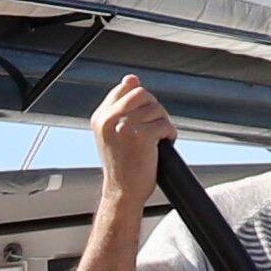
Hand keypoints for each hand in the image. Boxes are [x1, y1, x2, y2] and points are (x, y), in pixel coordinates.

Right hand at [90, 74, 174, 209]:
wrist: (123, 193)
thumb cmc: (121, 165)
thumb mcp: (114, 132)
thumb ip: (121, 106)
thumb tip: (132, 78)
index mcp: (100, 118)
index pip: (126, 88)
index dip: (140, 101)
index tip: (142, 118)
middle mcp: (109, 120)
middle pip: (143, 94)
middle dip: (154, 109)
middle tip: (154, 128)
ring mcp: (125, 127)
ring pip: (157, 109)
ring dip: (163, 124)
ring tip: (156, 141)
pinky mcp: (141, 137)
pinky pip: (165, 125)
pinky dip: (170, 135)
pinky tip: (162, 147)